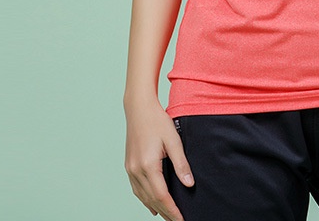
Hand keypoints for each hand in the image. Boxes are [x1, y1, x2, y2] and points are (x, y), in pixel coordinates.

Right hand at [124, 98, 194, 220]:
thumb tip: (189, 184)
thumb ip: (181, 163)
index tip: (181, 219)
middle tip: (178, 220)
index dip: (172, 210)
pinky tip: (152, 203)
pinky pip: (137, 189)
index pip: (161, 196)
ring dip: (155, 208)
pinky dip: (145, 199)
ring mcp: (130, 169)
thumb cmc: (157, 121)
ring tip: (168, 216)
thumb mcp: (174, 140)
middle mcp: (136, 170)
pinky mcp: (129, 166)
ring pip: (142, 197)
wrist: (139, 108)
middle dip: (165, 212)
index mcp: (148, 165)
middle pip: (151, 200)